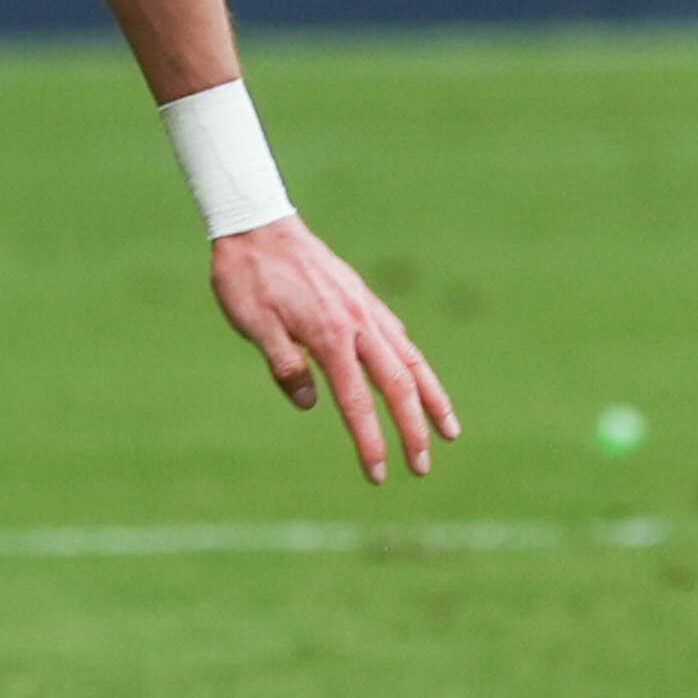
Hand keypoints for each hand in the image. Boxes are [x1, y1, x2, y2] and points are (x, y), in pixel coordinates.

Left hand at [210, 215, 457, 483]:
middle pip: (398, 387)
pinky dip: (416, 363)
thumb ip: (284, 365)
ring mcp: (366, 309)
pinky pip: (399, 337)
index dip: (370, 442)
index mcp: (329, 337)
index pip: (357, 402)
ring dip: (432, 399)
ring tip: (450, 431)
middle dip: (413, 431)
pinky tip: (418, 378)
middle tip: (421, 468)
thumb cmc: (247, 275)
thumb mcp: (252, 324)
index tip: (379, 474)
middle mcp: (358, 324)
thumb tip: (311, 405)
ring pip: (411, 361)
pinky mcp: (364, 297)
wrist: (257, 223)